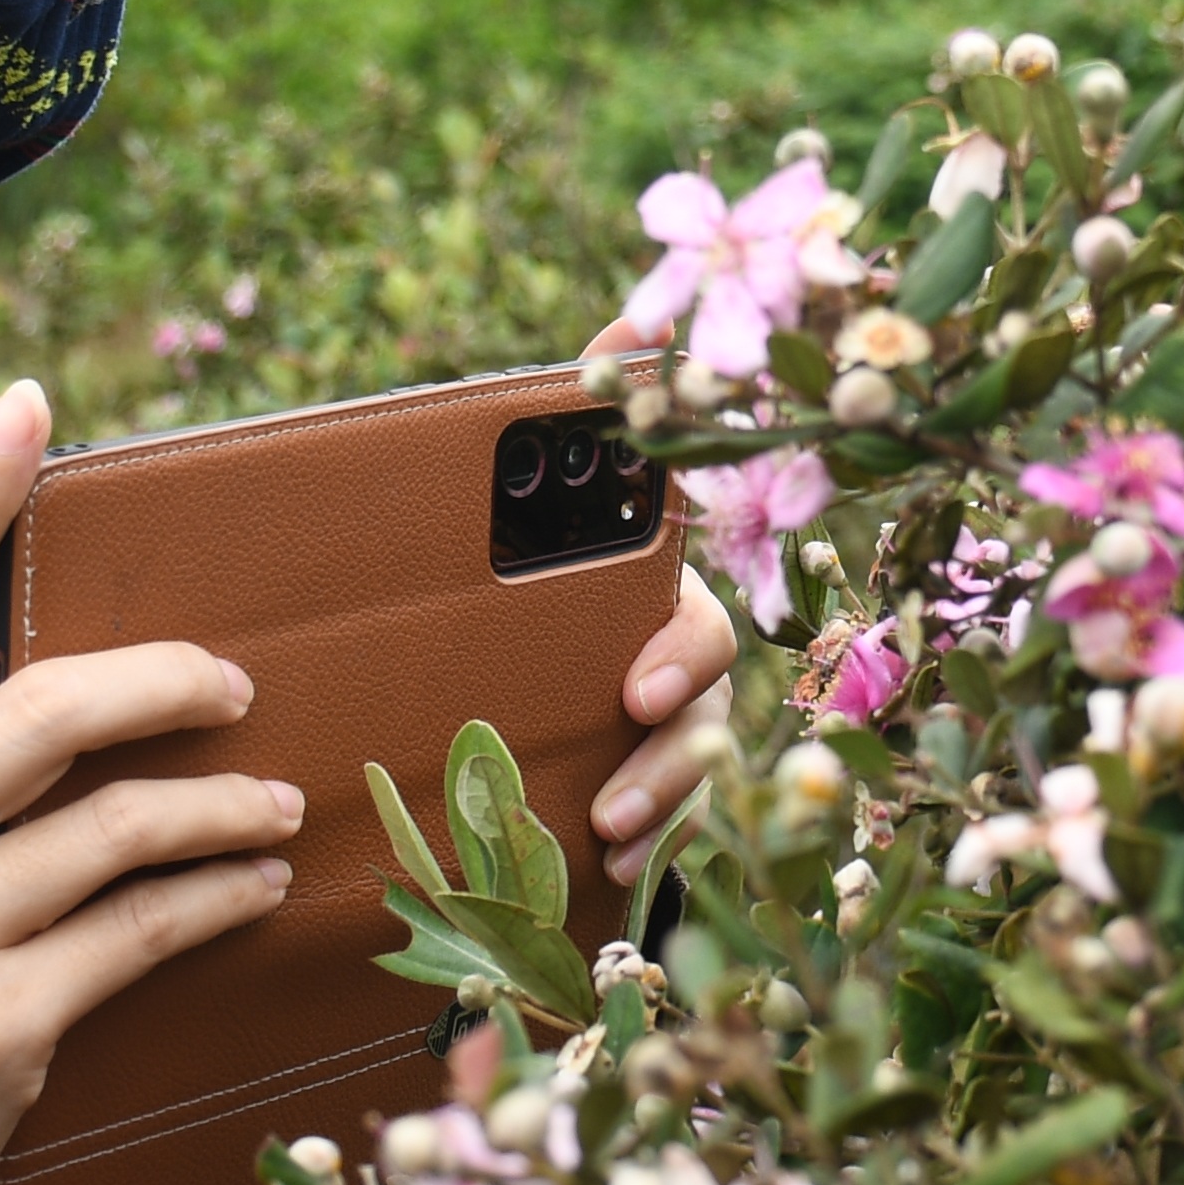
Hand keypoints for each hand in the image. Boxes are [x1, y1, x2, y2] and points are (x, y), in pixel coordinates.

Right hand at [0, 381, 300, 1184]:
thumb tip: (2, 658)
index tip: (28, 406)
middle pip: (40, 707)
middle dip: (162, 678)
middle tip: (234, 679)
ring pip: (115, 824)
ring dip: (219, 804)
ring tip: (269, 804)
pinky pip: (141, 930)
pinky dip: (213, 895)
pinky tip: (249, 883)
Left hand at [579, 311, 739, 892]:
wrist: (481, 656)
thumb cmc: (521, 574)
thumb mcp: (524, 507)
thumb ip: (588, 422)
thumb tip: (626, 316)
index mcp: (639, 599)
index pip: (690, 621)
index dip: (679, 652)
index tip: (640, 691)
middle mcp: (666, 665)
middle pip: (702, 720)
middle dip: (676, 753)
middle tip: (616, 797)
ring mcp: (664, 735)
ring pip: (694, 778)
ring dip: (660, 808)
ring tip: (605, 836)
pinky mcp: (642, 794)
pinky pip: (668, 830)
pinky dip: (647, 849)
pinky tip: (608, 868)